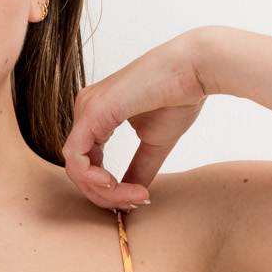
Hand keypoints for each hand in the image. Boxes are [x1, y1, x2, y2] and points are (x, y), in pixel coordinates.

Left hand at [62, 35, 209, 206]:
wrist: (195, 69)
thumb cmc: (179, 97)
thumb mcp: (154, 143)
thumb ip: (138, 168)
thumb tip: (130, 196)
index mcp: (97, 115)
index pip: (88, 162)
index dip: (108, 189)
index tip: (138, 198)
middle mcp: (86, 109)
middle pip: (79, 168)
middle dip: (103, 195)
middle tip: (134, 202)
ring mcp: (86, 108)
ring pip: (76, 167)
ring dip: (102, 191)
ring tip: (132, 196)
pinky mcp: (92, 111)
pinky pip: (76, 157)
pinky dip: (92, 179)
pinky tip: (112, 185)